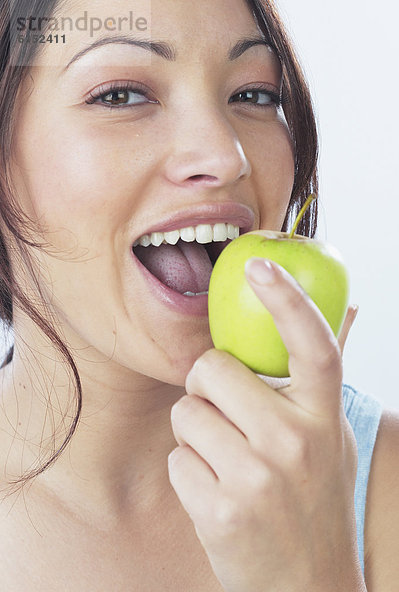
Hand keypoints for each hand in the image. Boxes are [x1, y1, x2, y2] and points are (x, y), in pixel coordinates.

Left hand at [168, 258, 362, 591]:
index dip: (286, 299)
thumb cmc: (314, 502)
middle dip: (206, 385)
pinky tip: (218, 494)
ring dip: (196, 433)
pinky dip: (188, 472)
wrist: (309, 588)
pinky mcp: (221, 512)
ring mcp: (258, 479)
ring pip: (186, 414)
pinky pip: (176, 459)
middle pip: (212, 369)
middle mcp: (296, 442)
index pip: (313, 345)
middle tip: (224, 412)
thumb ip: (321, 380)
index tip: (258, 263)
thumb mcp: (330, 438)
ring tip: (227, 462)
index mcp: (323, 417)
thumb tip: (351, 308)